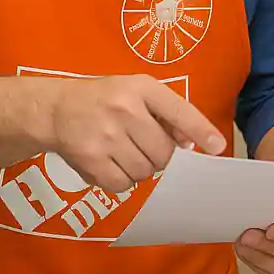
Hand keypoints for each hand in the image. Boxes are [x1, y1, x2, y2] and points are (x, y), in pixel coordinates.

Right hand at [40, 74, 225, 192]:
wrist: (55, 109)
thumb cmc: (104, 99)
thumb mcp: (137, 92)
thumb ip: (166, 113)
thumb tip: (191, 143)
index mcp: (141, 88)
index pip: (179, 110)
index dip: (200, 130)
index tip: (218, 147)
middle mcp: (125, 109)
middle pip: (164, 152)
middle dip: (160, 156)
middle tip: (144, 146)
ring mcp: (106, 136)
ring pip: (145, 171)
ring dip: (141, 169)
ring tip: (125, 153)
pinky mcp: (90, 159)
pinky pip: (123, 185)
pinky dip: (122, 181)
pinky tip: (112, 164)